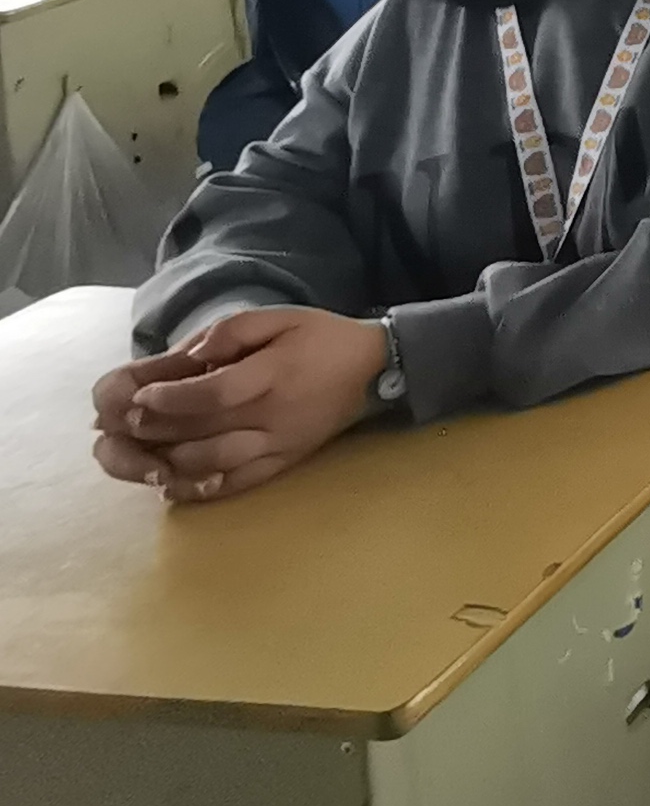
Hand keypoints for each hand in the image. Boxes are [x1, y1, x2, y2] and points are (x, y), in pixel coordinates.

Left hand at [91, 309, 385, 501]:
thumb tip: (190, 359)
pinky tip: (168, 484)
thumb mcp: (281, 317)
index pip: (214, 394)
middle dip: (154, 430)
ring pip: (214, 463)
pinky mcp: (282, 464)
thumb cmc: (322, 337)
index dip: (170, 399)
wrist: (374, 371)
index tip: (138, 397)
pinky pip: (236, 484)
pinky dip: (198, 488)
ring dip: (168, 461)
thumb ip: (233, 332)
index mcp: (274, 374)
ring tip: (138, 452)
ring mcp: (278, 445)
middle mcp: (274, 416)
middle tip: (118, 425)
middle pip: (204, 431)